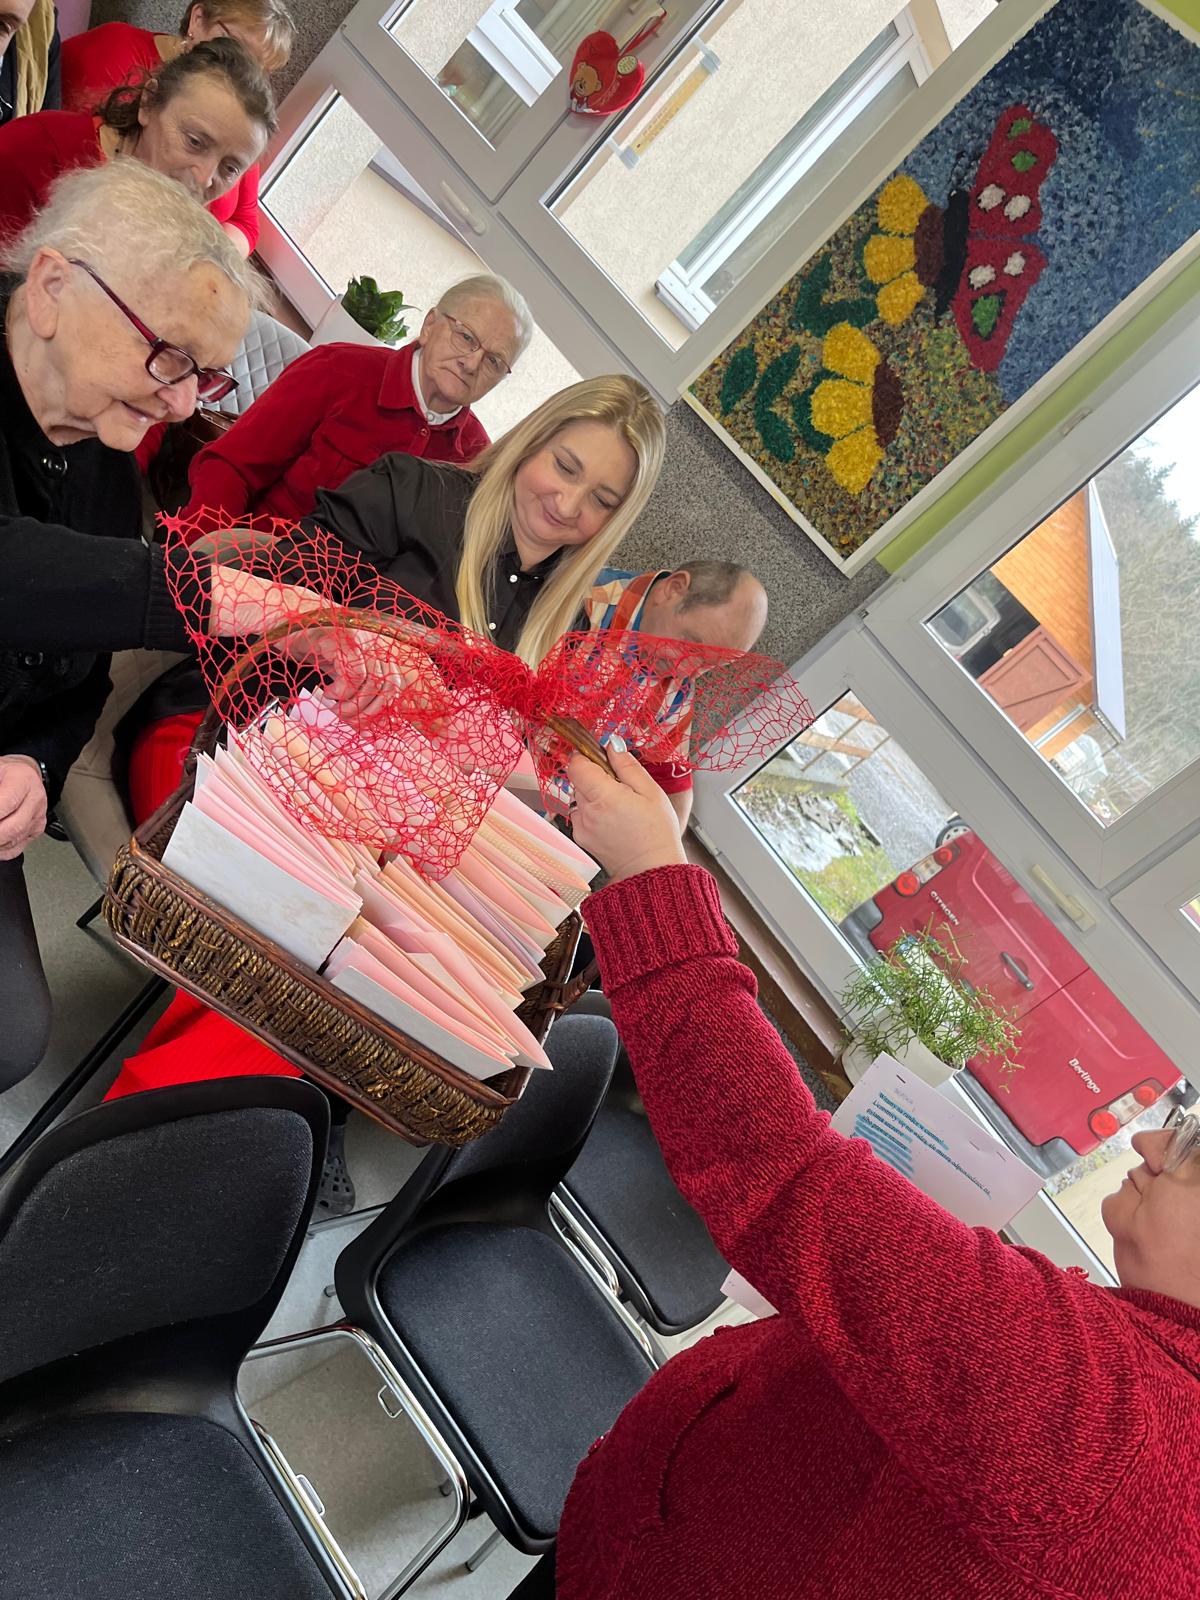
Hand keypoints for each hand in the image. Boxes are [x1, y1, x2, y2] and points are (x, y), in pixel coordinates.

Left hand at [0, 755, 47, 860]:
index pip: (5, 804)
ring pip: (14, 840)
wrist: (25, 774)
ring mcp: (38, 817)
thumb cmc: (6, 772)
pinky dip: (1, 851)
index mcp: (23, 780)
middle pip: (13, 827)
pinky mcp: (36, 830)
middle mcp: (35, 799)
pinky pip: (17, 848)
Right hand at [302, 630, 447, 723]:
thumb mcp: (340, 673)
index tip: (365, 724)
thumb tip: (366, 727)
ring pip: (373, 682)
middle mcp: (374, 642)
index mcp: (378, 650)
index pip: (395, 684)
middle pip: (388, 685)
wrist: (286, 623)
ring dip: (353, 703)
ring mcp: (360, 638)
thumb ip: (356, 692)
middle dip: (367, 711)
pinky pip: (354, 673)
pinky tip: (329, 692)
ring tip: (334, 706)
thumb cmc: (314, 649)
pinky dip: (342, 691)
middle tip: (346, 719)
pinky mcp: (342, 639)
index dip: (381, 708)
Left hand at [566, 742, 686, 882]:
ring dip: (594, 795)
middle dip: (595, 776)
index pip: (576, 765)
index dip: (587, 757)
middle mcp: (587, 812)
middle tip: (621, 786)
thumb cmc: (657, 833)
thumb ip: (627, 765)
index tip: (601, 758)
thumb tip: (612, 745)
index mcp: (603, 797)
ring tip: (619, 807)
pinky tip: (613, 820)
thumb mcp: (650, 792)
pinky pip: (581, 814)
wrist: (652, 871)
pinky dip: (593, 812)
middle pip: (578, 780)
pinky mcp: (581, 838)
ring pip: (579, 797)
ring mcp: (581, 827)